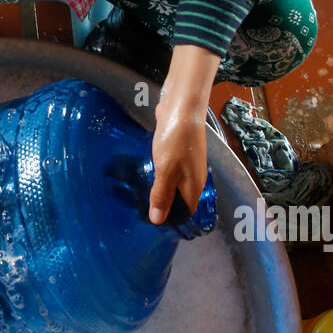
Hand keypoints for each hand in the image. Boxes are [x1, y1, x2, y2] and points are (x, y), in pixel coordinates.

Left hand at [149, 44, 218, 223]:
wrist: (183, 106)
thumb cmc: (175, 141)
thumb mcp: (165, 171)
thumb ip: (161, 195)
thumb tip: (158, 221)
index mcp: (194, 187)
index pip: (186, 213)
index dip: (172, 220)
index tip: (151, 225)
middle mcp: (194, 178)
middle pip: (180, 200)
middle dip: (164, 206)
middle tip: (140, 211)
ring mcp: (187, 163)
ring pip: (174, 184)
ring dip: (160, 190)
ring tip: (139, 196)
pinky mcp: (179, 151)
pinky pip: (169, 170)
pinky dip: (160, 174)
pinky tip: (146, 173)